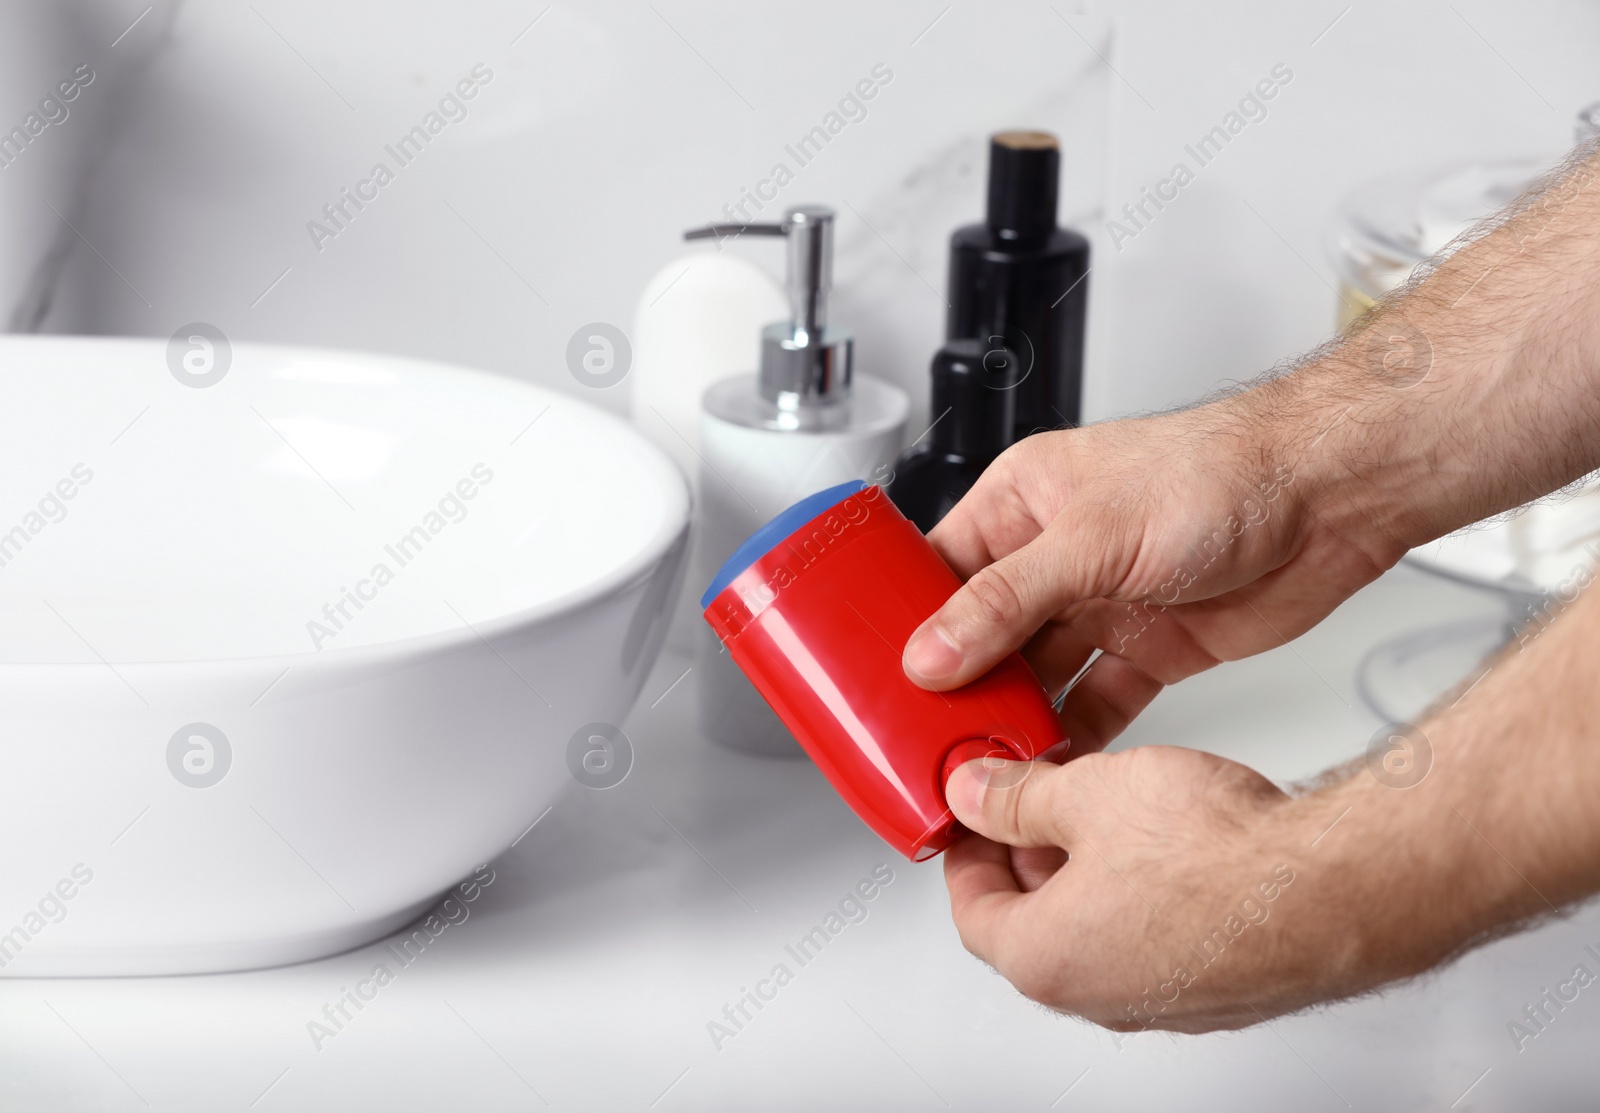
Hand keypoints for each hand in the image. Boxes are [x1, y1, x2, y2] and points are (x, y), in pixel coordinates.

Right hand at [902, 411, 1397, 751]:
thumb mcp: (1090, 538)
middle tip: (931, 734)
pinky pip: (1095, 701)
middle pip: (984, 633)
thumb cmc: (1218, 473)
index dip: (908, 623)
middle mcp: (1056, 555)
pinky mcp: (1150, 647)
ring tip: (984, 758)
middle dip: (960, 684)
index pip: (940, 570)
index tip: (881, 675)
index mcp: (1023, 502)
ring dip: (1015, 715)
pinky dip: (1074, 734)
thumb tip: (933, 651)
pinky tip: (1053, 761)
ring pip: (1036, 674)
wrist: (1329, 499)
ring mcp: (1103, 604)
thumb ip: (1007, 601)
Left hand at [944, 750, 1387, 1031]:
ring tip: (1102, 806)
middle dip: (1026, 854)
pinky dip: (1138, 894)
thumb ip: (1016, 795)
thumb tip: (976, 793)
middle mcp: (1098, 995)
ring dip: (1084, 871)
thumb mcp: (1087, 793)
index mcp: (1046, 958)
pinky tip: (1163, 840)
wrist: (1333, 886)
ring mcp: (1160, 1000)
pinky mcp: (1214, 989)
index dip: (965, 851)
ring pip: (1094, 931)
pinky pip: (1151, 940)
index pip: (971, 910)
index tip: (972, 816)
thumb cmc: (1219, 856)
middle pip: (1031, 924)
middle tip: (1032, 799)